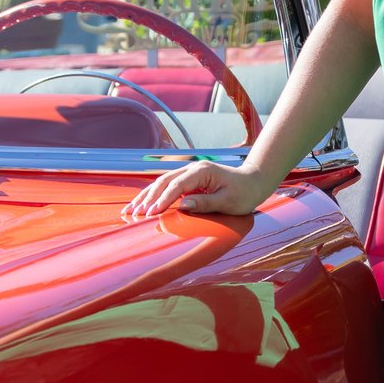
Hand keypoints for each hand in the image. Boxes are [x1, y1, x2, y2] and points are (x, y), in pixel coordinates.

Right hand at [120, 160, 277, 221]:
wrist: (254, 181)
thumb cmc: (244, 193)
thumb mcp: (227, 201)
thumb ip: (204, 203)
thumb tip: (182, 206)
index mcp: (202, 171)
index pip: (176, 186)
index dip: (162, 200)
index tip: (151, 214)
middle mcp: (192, 169)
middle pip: (163, 182)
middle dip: (147, 198)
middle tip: (133, 213)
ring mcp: (189, 173)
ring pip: (161, 183)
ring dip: (145, 197)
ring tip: (130, 210)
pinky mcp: (188, 180)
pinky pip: (167, 186)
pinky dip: (153, 195)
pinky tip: (142, 203)